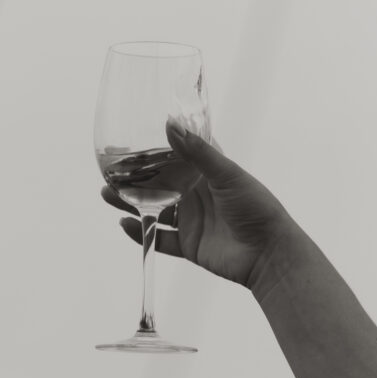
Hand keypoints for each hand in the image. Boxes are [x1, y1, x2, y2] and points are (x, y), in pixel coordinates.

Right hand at [100, 119, 305, 298]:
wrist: (269, 253)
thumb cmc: (256, 207)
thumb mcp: (226, 174)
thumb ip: (197, 152)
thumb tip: (169, 124)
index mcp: (207, 173)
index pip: (174, 156)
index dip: (151, 150)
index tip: (126, 142)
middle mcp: (196, 194)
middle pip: (157, 184)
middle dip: (133, 179)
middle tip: (108, 172)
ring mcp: (192, 220)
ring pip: (154, 210)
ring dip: (130, 204)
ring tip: (107, 194)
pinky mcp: (189, 244)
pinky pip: (159, 239)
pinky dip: (142, 234)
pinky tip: (126, 225)